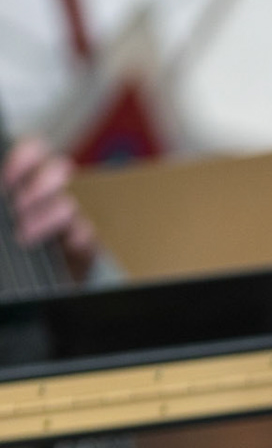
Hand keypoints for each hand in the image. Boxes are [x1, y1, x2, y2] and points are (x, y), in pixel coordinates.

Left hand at [2, 137, 96, 277]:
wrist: (18, 294)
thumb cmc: (7, 251)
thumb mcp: (1, 221)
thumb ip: (3, 203)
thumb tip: (2, 191)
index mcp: (23, 186)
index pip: (34, 154)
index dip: (25, 157)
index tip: (7, 177)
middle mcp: (47, 200)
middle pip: (58, 169)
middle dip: (39, 184)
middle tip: (18, 205)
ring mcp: (66, 224)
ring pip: (68, 205)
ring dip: (45, 218)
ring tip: (23, 235)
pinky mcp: (81, 250)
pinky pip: (87, 235)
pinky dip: (75, 238)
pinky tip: (62, 243)